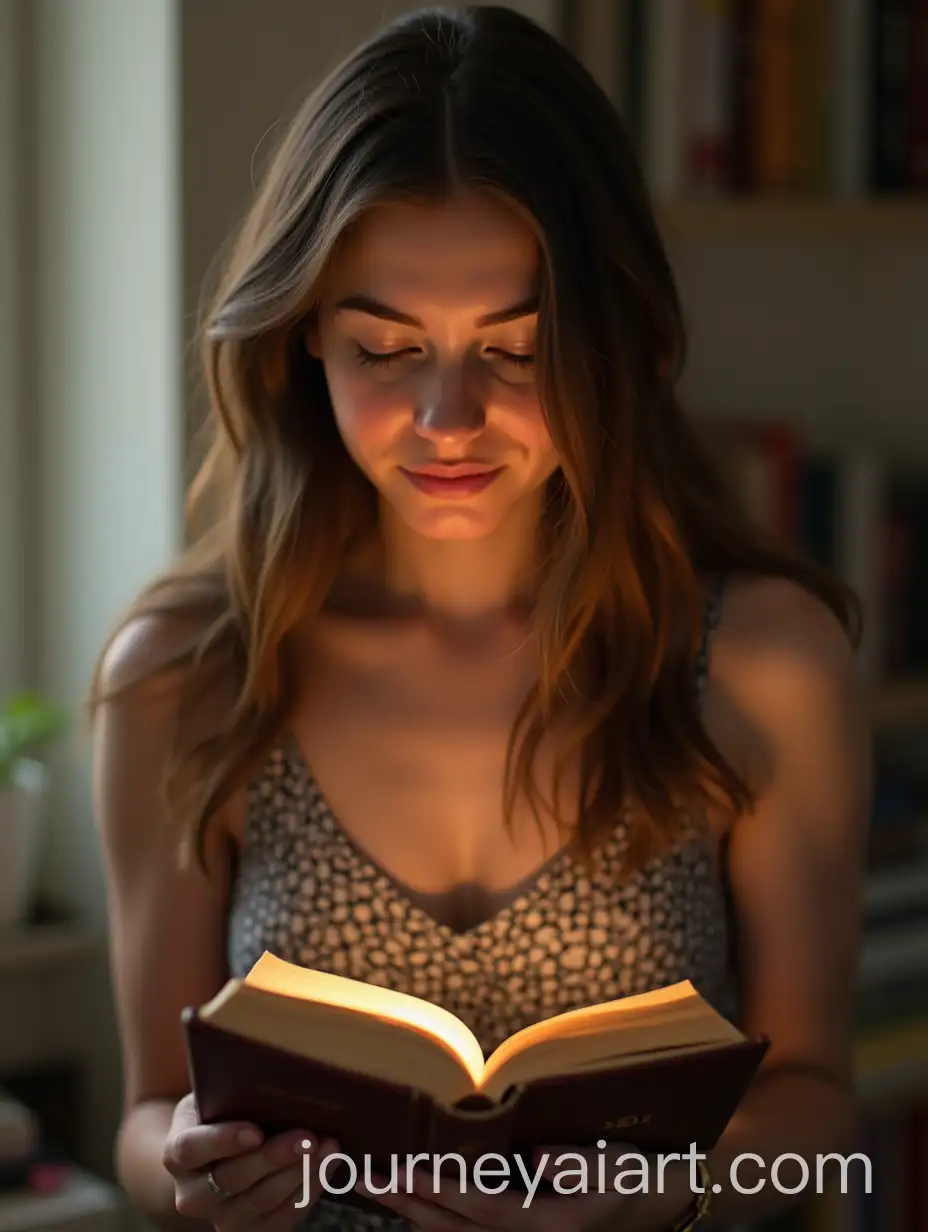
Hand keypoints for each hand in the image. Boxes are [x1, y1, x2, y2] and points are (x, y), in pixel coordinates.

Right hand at [162, 1092, 340, 1228]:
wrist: (217, 1153)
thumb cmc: (222, 1111)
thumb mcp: (216, 1095)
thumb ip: (231, 1090)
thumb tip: (272, 1071)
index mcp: (177, 1153)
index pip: (192, 1148)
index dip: (223, 1141)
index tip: (255, 1132)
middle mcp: (192, 1194)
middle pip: (233, 1178)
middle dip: (274, 1157)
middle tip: (308, 1137)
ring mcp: (220, 1217)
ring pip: (261, 1201)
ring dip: (299, 1173)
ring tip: (327, 1146)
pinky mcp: (250, 1230)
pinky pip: (281, 1218)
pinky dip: (308, 1190)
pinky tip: (326, 1165)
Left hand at [354, 1142, 694, 1231]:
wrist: (662, 1200)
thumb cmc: (639, 1175)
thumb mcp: (618, 1167)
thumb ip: (577, 1164)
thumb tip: (538, 1160)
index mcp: (547, 1223)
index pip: (476, 1204)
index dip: (434, 1186)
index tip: (396, 1168)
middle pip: (453, 1225)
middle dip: (406, 1200)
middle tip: (364, 1175)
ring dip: (414, 1209)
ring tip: (378, 1185)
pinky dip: (438, 1217)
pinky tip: (417, 1203)